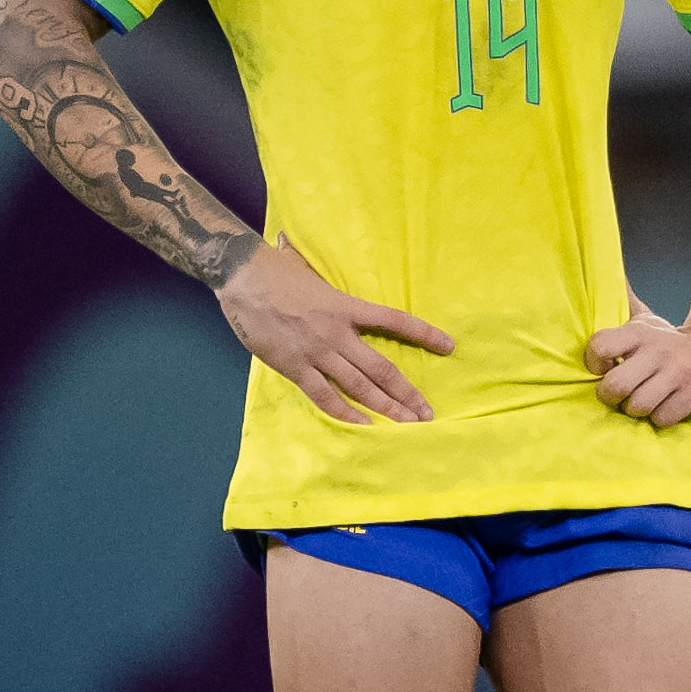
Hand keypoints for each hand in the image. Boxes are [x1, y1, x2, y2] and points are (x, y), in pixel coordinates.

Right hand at [219, 234, 452, 424]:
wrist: (242, 276)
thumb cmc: (276, 270)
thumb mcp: (313, 270)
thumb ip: (329, 280)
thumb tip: (336, 263)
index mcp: (346, 305)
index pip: (394, 320)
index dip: (423, 333)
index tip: (448, 346)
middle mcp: (337, 332)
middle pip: (381, 367)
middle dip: (407, 393)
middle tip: (427, 413)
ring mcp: (317, 351)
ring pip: (359, 386)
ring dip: (385, 407)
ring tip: (406, 425)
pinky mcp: (294, 366)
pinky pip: (324, 396)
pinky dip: (346, 414)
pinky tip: (364, 427)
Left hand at [585, 310, 690, 425]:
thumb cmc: (673, 342)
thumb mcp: (648, 321)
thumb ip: (624, 303)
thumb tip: (608, 273)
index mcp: (639, 333)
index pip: (599, 345)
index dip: (594, 363)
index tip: (604, 368)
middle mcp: (656, 351)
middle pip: (615, 386)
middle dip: (612, 397)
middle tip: (620, 395)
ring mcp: (676, 373)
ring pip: (638, 406)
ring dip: (638, 410)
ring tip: (645, 401)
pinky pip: (662, 418)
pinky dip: (660, 418)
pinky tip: (666, 405)